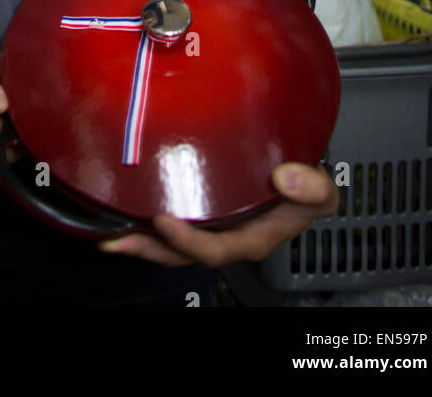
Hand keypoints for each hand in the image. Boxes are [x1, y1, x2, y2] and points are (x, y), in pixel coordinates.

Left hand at [98, 162, 338, 266]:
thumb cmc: (306, 188)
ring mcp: (208, 227)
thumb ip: (313, 189)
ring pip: (169, 244)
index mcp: (252, 238)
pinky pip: (167, 225)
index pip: (217, 249)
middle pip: (182, 252)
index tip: (166, 219)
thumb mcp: (322, 191)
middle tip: (119, 236)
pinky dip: (144, 222)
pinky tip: (122, 214)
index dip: (189, 240)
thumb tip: (287, 179)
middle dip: (149, 247)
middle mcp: (226, 238)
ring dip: (139, 239)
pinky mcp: (197, 213)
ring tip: (109, 234)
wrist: (299, 177)